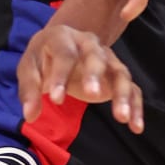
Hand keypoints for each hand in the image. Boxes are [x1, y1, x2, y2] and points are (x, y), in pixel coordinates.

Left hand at [17, 23, 142, 133]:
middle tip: (92, 95)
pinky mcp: (117, 75)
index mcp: (63, 37)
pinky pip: (133, 89)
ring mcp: (108, 59)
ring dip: (122, 94)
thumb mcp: (29, 71)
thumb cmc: (42, 59)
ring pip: (120, 73)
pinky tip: (135, 126)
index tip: (56, 100)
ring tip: (122, 118)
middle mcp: (89, 44)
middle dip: (95, 75)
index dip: (61, 76)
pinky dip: (135, 106)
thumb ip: (29, 91)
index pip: (64, 54)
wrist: (57, 50)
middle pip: (97, 56)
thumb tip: (30, 116)